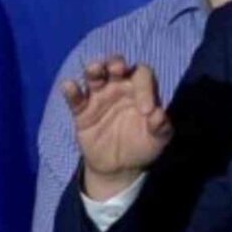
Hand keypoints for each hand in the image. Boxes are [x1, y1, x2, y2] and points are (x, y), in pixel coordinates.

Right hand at [60, 54, 171, 199]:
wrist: (119, 168)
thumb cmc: (142, 146)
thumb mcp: (157, 141)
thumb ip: (161, 127)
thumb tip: (159, 115)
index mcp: (140, 90)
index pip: (142, 76)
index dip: (145, 87)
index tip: (146, 111)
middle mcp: (119, 87)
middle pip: (116, 65)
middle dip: (115, 63)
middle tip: (117, 68)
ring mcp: (99, 96)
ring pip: (94, 76)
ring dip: (94, 70)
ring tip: (95, 70)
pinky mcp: (82, 110)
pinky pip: (75, 98)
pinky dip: (71, 91)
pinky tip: (70, 87)